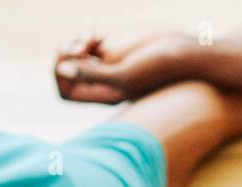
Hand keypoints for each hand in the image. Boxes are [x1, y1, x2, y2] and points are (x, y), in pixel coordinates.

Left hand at [55, 33, 194, 104]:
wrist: (181, 54)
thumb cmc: (157, 70)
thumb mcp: (124, 74)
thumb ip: (92, 74)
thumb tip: (61, 70)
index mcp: (103, 96)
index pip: (67, 92)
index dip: (60, 75)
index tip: (69, 58)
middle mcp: (103, 85)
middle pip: (67, 75)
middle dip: (66, 56)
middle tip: (78, 45)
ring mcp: (109, 68)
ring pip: (77, 58)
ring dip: (76, 44)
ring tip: (90, 37)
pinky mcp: (116, 53)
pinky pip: (90, 47)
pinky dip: (88, 38)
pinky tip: (98, 34)